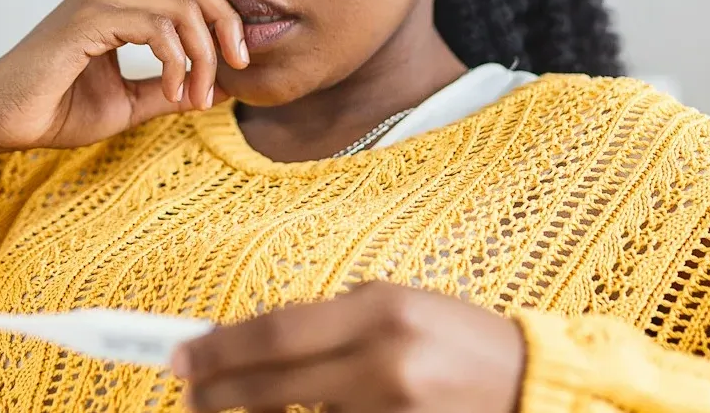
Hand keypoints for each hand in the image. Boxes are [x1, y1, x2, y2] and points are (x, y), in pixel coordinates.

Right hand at [0, 0, 249, 140]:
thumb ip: (171, 88)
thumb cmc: (53, 111)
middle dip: (225, 23)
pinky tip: (171, 91)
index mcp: (116, 1)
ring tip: (192, 95)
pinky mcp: (87, 19)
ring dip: (201, 53)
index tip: (236, 64)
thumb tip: (222, 85)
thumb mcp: (129, 102)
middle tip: (236, 67)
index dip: (221, 17)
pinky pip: (155, 25)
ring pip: (181, 3)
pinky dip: (175, 59)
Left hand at [172, 282, 525, 412]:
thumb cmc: (457, 341)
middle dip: (218, 396)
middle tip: (191, 398)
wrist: (530, 387)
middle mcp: (384, 364)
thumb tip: (249, 342)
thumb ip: (330, 322)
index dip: (218, 349)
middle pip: (271, 388)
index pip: (275, 332)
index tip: (180, 358)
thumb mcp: (396, 308)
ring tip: (261, 411)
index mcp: (380, 311)